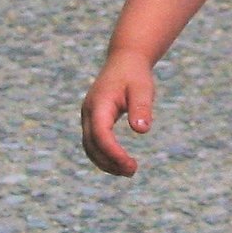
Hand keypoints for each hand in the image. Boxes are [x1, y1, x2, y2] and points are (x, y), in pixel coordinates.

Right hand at [81, 55, 157, 175]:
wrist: (125, 61)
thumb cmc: (135, 75)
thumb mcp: (143, 89)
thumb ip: (141, 108)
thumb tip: (142, 130)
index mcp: (99, 104)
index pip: (101, 135)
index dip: (113, 152)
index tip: (130, 164)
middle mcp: (88, 112)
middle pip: (92, 145)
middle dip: (109, 162)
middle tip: (132, 172)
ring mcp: (88, 117)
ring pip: (90, 147)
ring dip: (106, 163)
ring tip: (128, 171)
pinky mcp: (93, 120)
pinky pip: (93, 143)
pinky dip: (104, 156)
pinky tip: (120, 163)